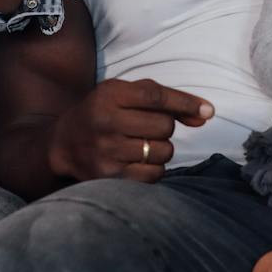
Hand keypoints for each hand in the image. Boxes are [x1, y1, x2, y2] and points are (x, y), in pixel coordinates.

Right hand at [48, 78, 213, 184]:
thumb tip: (206, 115)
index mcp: (109, 94)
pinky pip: (154, 175)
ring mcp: (106, 151)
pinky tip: (136, 162)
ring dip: (161, 150)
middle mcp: (106, 121)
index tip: (209, 111)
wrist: (63, 144)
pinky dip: (153, 169)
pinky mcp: (108, 177)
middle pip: (164, 126)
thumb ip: (165, 100)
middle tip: (147, 129)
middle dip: (165, 128)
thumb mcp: (125, 95)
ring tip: (140, 146)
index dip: (186, 103)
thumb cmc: (104, 113)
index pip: (156, 96)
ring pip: (163, 152)